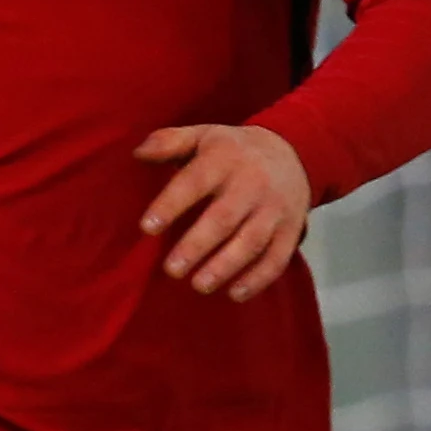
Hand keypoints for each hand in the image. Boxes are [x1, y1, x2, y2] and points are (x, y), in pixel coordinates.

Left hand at [134, 122, 315, 300]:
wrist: (293, 152)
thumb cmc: (232, 151)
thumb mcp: (202, 136)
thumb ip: (168, 143)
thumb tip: (138, 154)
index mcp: (224, 158)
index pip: (195, 181)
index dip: (170, 204)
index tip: (146, 228)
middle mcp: (252, 183)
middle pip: (224, 217)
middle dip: (197, 245)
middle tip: (171, 270)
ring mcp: (274, 209)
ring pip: (251, 241)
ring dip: (225, 266)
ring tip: (199, 285)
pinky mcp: (291, 230)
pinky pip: (277, 257)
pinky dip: (258, 278)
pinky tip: (235, 294)